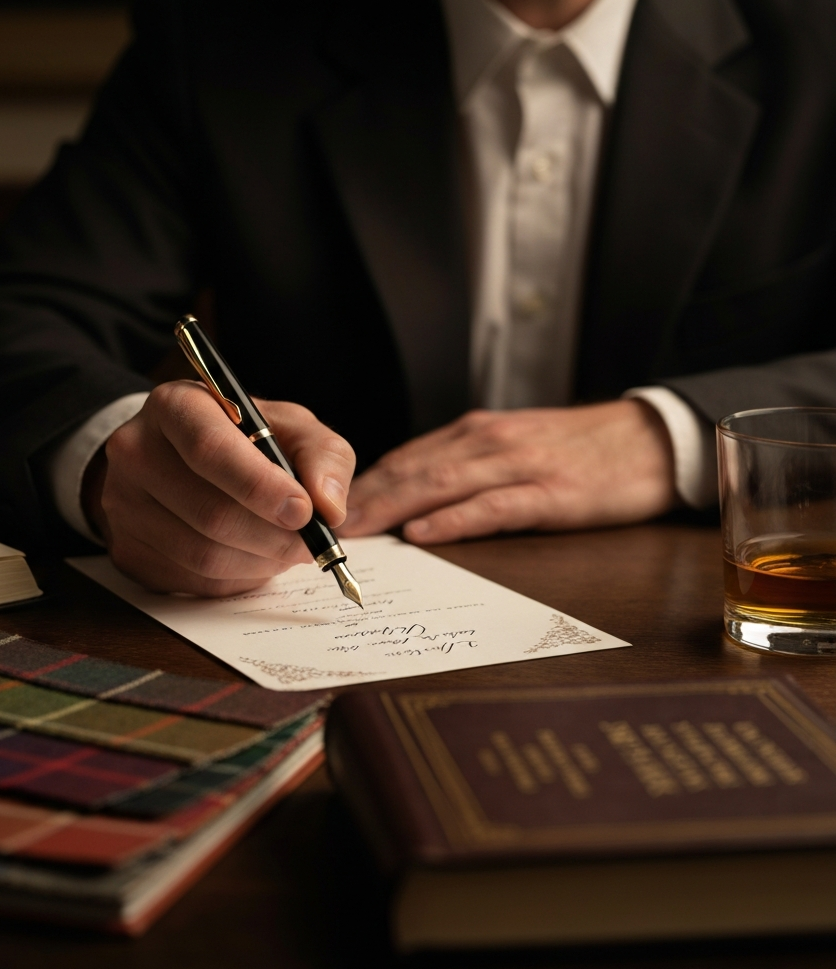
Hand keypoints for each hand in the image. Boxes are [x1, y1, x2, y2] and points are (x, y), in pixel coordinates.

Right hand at [83, 381, 354, 595]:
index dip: (261, 487)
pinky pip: (192, 581)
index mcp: (176, 406)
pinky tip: (252, 558)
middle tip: (310, 543)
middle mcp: (136, 451)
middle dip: (273, 537)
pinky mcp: (127, 550)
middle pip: (210, 512)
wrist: (181, 458)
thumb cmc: (245, 440)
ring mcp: (124, 504)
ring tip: (285, 549)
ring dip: (260, 562)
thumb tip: (329, 508)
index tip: (304, 512)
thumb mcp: (291, 428)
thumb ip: (323, 457)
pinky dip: (237, 579)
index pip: (211, 450)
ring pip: (203, 555)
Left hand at [339, 400, 674, 543]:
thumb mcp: (511, 450)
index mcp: (474, 435)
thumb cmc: (575, 450)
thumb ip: (462, 469)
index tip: (320, 508)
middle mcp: (487, 442)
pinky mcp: (551, 492)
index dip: (358, 485)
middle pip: (411, 470)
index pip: (403, 459)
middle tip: (319, 525)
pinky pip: (494, 505)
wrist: (648, 438)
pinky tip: (425, 533)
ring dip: (392, 507)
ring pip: (441, 483)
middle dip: (361, 499)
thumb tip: (410, 502)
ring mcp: (519, 465)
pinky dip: (455, 519)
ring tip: (355, 531)